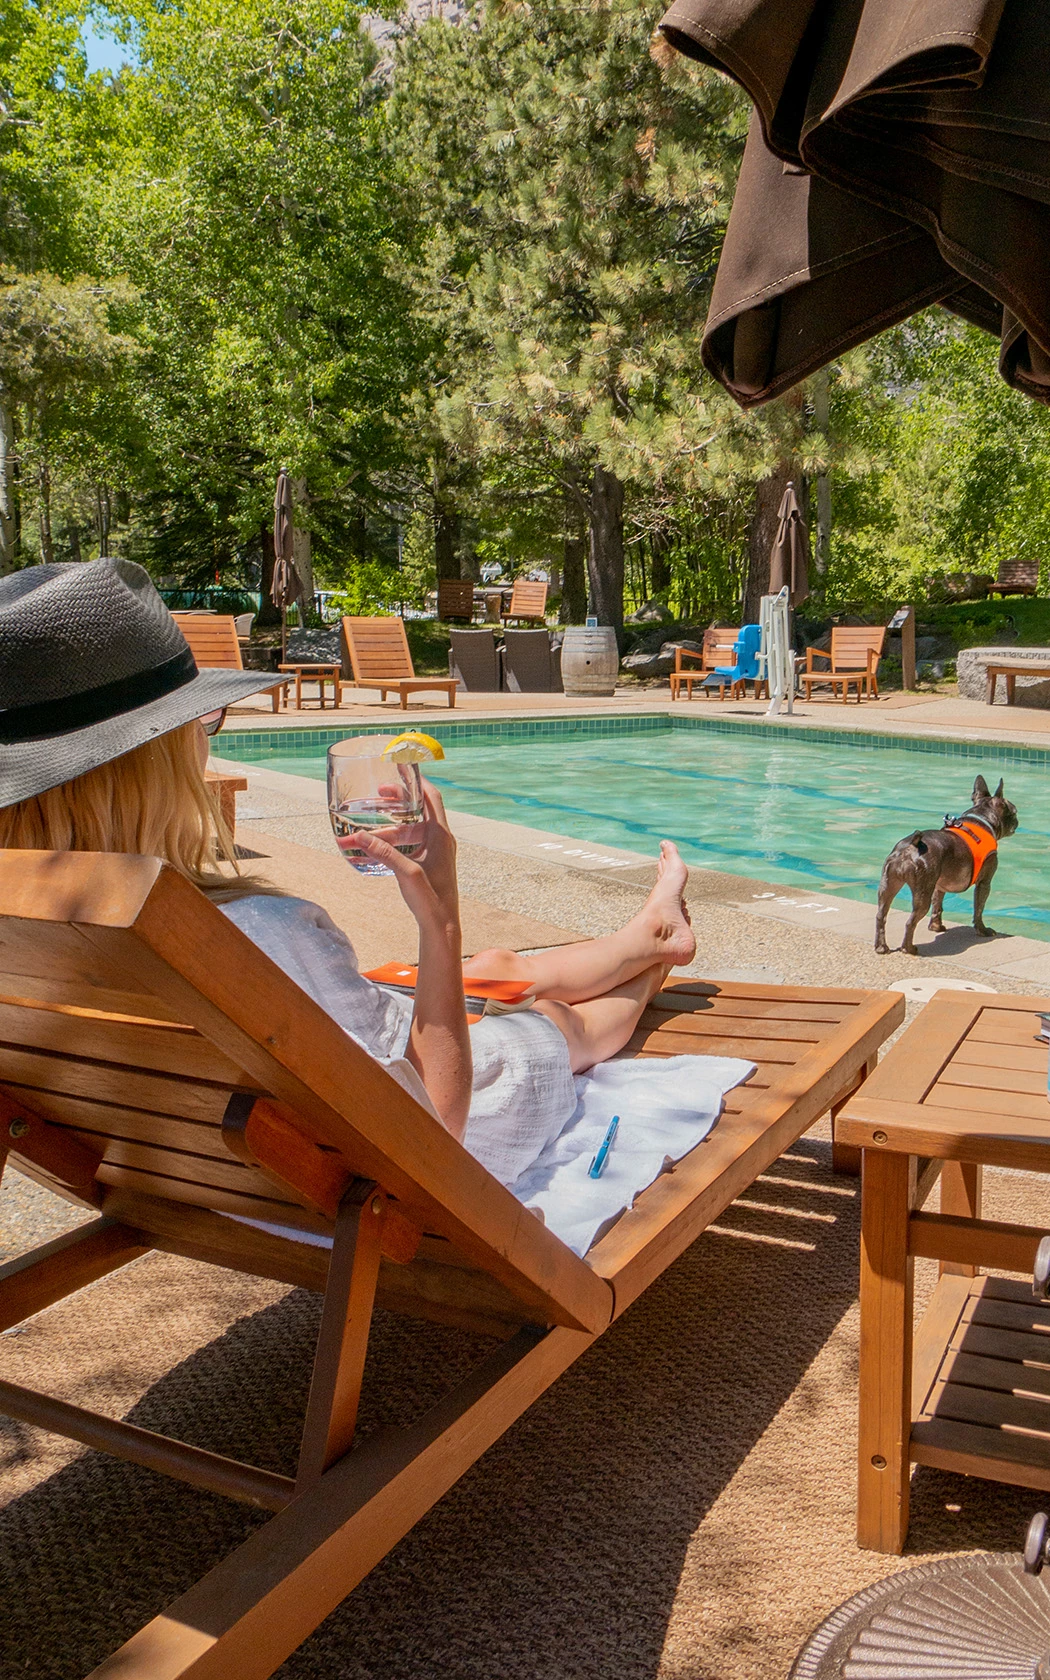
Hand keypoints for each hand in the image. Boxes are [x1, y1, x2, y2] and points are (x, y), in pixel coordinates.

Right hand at [351, 780, 459, 931]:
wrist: (442, 926)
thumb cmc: (430, 900)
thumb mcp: (405, 873)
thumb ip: (383, 853)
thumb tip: (360, 836)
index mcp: (440, 835)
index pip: (431, 797)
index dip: (417, 781)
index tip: (402, 770)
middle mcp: (440, 840)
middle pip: (418, 811)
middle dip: (397, 803)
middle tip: (377, 795)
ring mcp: (435, 853)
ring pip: (410, 832)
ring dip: (388, 829)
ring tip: (364, 829)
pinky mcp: (428, 865)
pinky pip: (409, 845)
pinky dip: (393, 842)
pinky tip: (375, 847)